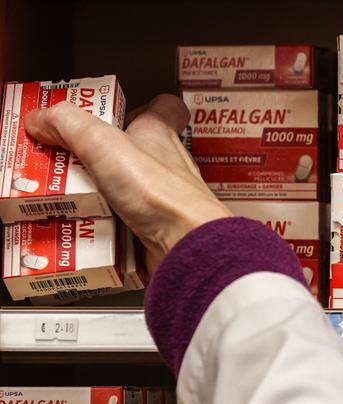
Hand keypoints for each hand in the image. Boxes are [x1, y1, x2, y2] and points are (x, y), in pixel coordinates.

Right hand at [24, 94, 231, 273]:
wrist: (184, 242)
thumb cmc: (161, 191)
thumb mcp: (103, 143)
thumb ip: (68, 124)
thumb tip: (40, 117)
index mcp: (159, 134)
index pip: (162, 107)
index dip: (137, 105)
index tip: (104, 111)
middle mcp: (166, 165)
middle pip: (132, 152)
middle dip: (97, 157)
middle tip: (64, 161)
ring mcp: (163, 199)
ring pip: (126, 190)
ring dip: (96, 195)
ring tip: (64, 198)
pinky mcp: (156, 229)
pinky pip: (124, 224)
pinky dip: (103, 227)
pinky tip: (82, 230)